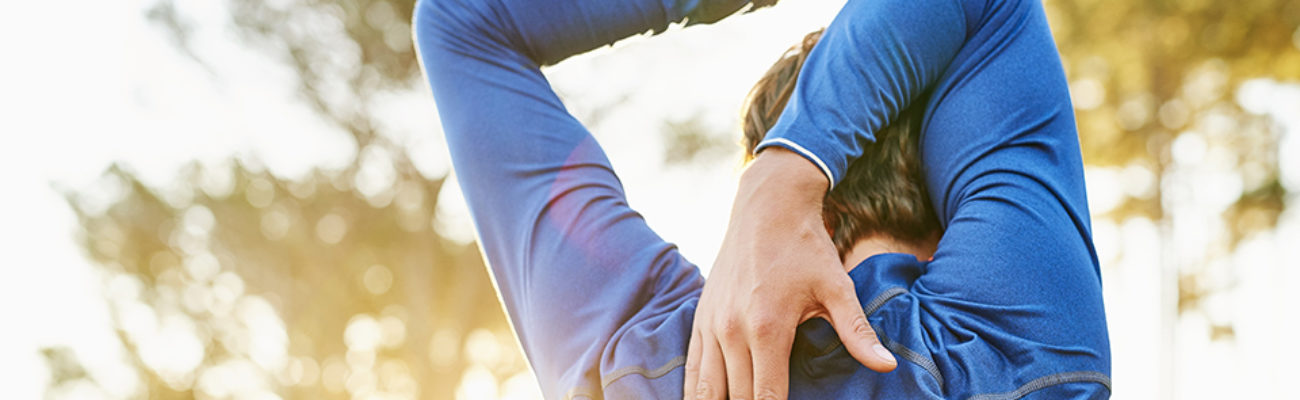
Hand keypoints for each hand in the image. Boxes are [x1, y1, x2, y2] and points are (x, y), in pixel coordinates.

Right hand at [684, 148, 896, 399]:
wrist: (767, 206)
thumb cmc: (805, 247)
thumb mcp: (837, 287)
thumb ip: (857, 332)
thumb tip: (887, 365)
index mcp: (767, 329)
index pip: (767, 398)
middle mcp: (732, 331)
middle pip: (737, 398)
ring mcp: (711, 325)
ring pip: (707, 390)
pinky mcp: (700, 318)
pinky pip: (691, 368)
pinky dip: (698, 392)